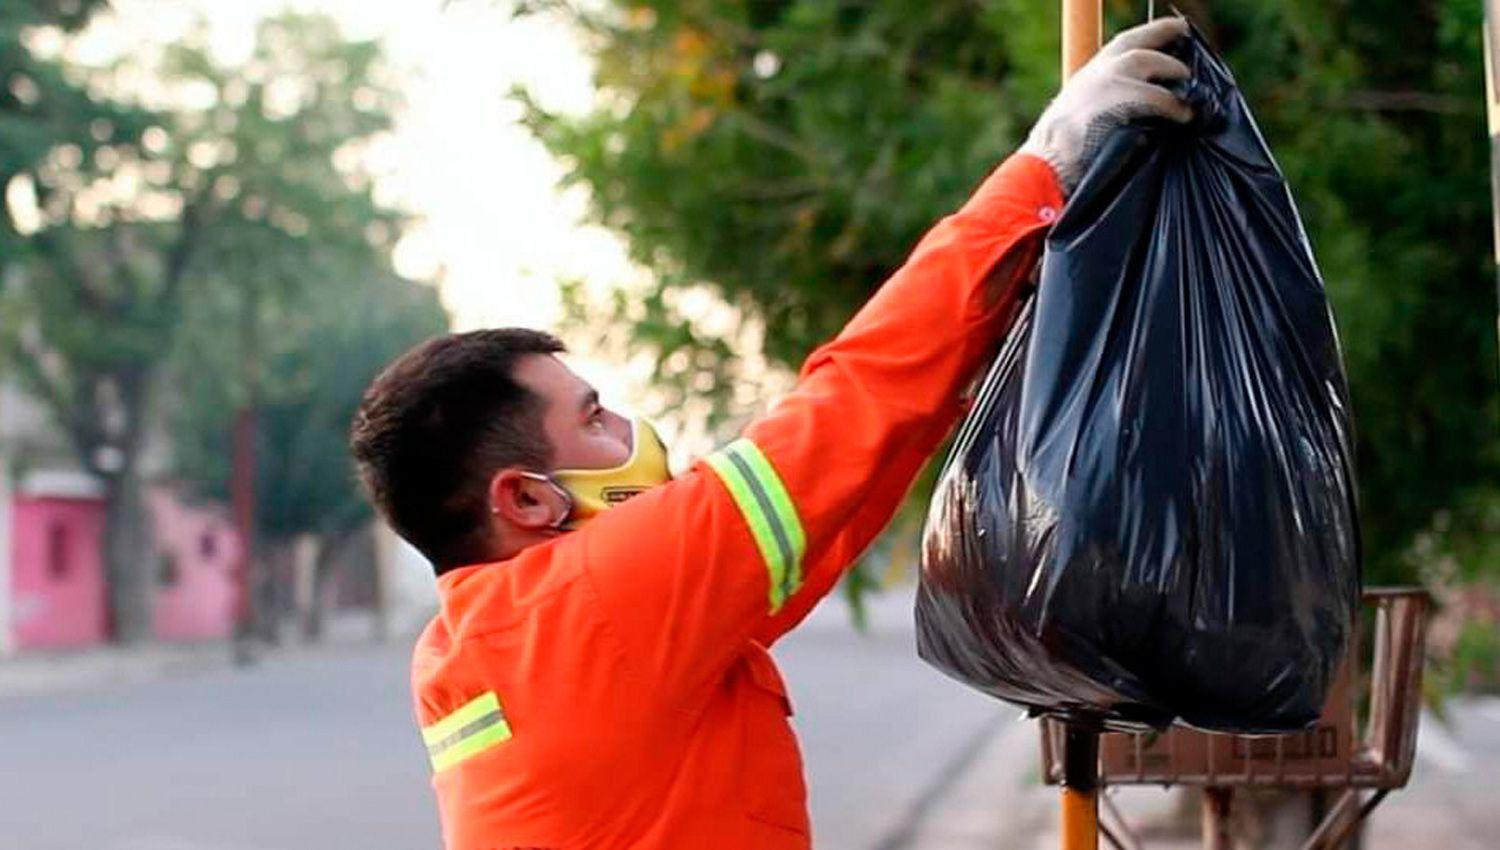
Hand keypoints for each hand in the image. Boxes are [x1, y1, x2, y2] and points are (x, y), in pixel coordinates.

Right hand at [1020, 16, 1193, 194]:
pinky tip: (1185, 115)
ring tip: (1188, 83)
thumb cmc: (1060, 154)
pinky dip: (1174, 106)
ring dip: (1172, 69)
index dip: (1145, 37)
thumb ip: (1103, 105)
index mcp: (1086, 77)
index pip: (1120, 47)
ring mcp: (1106, 80)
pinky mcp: (1120, 98)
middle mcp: (1095, 71)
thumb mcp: (1077, 119)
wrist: (1047, 166)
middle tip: (1182, 31)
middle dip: (1162, 32)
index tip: (1166, 31)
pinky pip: (1158, 96)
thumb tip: (1137, 111)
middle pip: (1135, 41)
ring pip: (1148, 60)